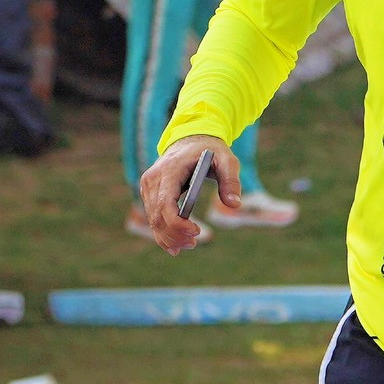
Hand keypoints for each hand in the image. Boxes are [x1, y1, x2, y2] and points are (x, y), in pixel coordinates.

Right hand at [136, 136, 238, 252]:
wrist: (190, 137)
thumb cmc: (209, 150)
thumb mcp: (226, 160)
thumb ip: (231, 180)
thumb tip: (235, 204)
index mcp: (169, 170)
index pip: (165, 204)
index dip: (177, 224)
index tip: (196, 232)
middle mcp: (153, 178)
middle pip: (157, 216)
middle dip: (175, 234)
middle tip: (194, 243)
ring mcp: (148, 186)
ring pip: (153, 220)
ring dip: (169, 237)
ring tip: (190, 245)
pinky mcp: (149, 192)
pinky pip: (152, 216)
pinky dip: (162, 233)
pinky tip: (175, 246)